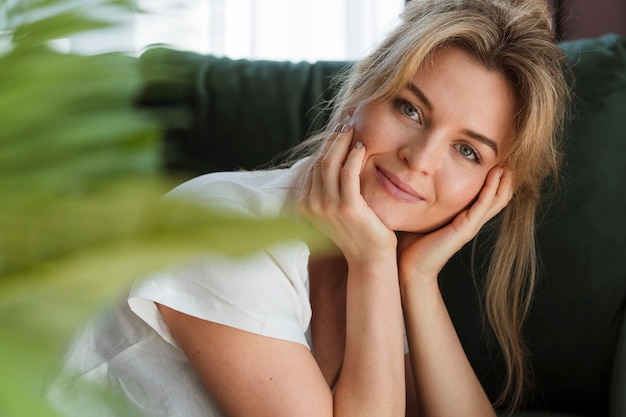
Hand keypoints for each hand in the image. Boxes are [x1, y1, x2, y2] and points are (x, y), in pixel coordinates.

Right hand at [297, 124, 396, 264]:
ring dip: (342, 142)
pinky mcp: (348, 207)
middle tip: (345, 124)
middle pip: (320, 161)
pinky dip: (354, 156)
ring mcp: (328, 207)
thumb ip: (327, 188)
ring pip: (331, 163)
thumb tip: (331, 158)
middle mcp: (312, 205)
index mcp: (305, 204)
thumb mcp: (334, 209)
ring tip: (352, 129)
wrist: (369, 258)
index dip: (325, 146)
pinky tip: (362, 146)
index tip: (337, 132)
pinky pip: (348, 173)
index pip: (313, 166)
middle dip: (332, 139)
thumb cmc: (356, 231)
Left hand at [397, 166, 513, 283]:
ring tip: (507, 162)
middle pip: (498, 196)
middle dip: (504, 177)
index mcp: (463, 218)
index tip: (495, 158)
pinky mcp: (465, 229)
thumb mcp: (422, 214)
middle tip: (508, 157)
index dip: (494, 178)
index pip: (487, 195)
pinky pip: (483, 205)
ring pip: (496, 199)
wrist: (409, 267)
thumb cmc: (411, 242)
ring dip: (502, 180)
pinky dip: (490, 188)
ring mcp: (470, 225)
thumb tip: (413, 178)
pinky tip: (495, 174)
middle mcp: (471, 221)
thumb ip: (424, 199)